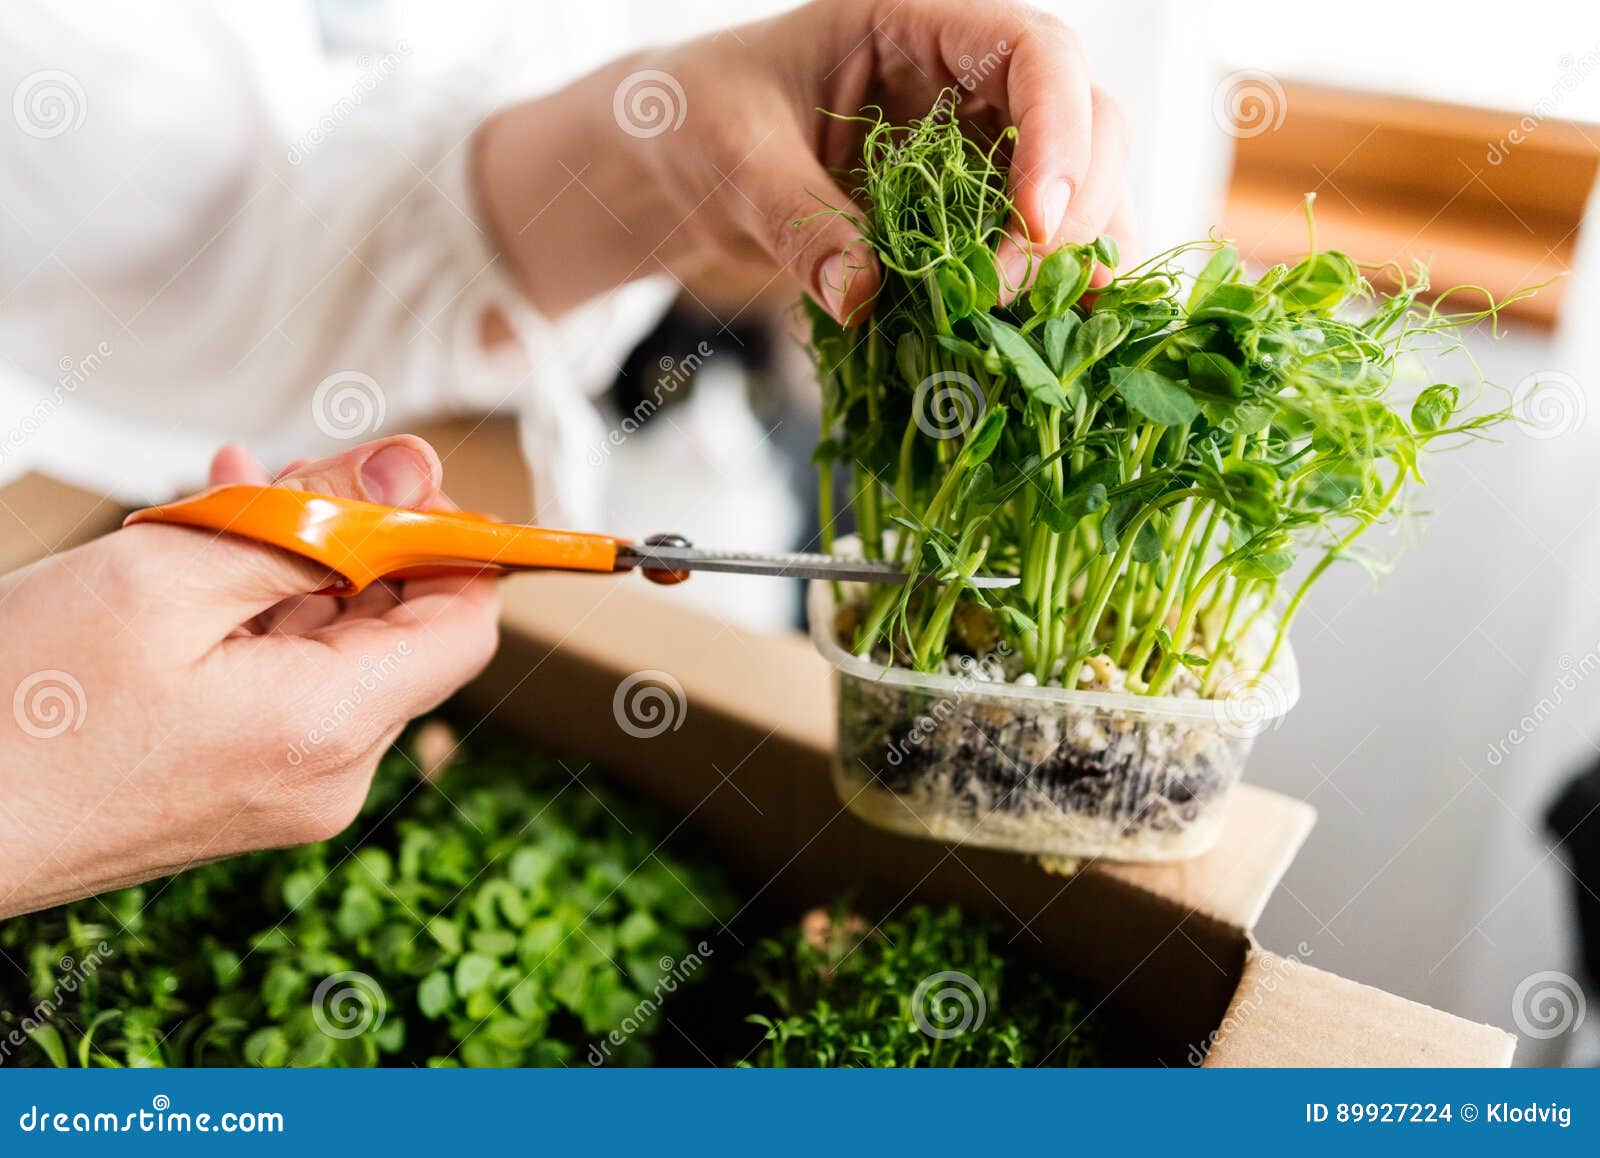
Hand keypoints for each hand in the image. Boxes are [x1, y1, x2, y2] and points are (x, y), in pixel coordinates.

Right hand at [0, 436, 499, 917]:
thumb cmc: (20, 705)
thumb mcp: (169, 578)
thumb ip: (311, 522)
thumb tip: (410, 471)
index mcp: (328, 729)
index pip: (462, 624)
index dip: (453, 539)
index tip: (404, 478)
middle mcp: (327, 776)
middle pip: (400, 633)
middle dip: (360, 538)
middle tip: (295, 469)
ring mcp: (285, 793)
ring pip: (336, 652)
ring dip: (303, 565)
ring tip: (236, 491)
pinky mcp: (239, 793)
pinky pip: (288, 688)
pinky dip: (264, 616)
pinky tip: (213, 551)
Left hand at [477, 0, 1133, 322]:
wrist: (678, 164)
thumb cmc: (697, 124)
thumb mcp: (733, 161)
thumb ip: (796, 221)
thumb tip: (863, 297)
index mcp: (917, 27)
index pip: (1033, 52)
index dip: (1059, 132)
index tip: (1036, 222)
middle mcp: (967, 84)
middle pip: (1090, 123)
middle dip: (1074, 210)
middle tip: (1001, 289)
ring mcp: (978, 152)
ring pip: (1085, 191)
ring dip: (1074, 261)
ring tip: (1033, 324)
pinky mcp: (967, 218)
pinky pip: (1035, 253)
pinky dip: (1046, 295)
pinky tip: (1036, 339)